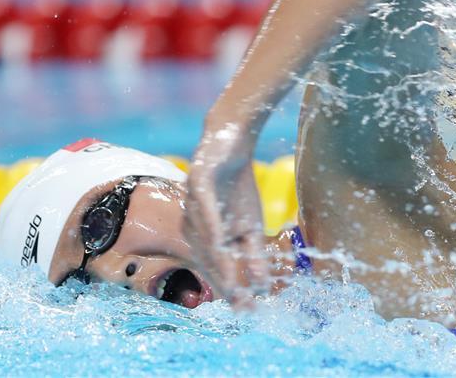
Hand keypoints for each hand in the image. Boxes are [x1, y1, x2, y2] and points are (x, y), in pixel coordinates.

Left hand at [184, 123, 269, 307]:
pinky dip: (212, 225)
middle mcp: (193, 225)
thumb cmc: (236, 187)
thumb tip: (262, 286)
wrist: (229, 144)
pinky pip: (205, 207)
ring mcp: (192, 203)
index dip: (230, 289)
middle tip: (241, 305)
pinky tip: (221, 241)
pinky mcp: (197, 182)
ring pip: (205, 237)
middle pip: (208, 259)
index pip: (216, 268)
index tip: (247, 310)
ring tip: (233, 285)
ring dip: (218, 262)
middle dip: (224, 283)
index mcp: (204, 238)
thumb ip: (253, 256)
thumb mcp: (251, 226)